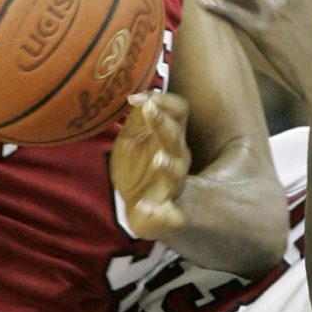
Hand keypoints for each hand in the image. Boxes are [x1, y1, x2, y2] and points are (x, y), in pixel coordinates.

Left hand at [110, 91, 191, 239]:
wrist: (137, 208)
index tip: (136, 98)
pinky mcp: (168, 214)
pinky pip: (170, 214)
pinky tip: (144, 207)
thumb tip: (138, 97)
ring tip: (158, 158)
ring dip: (168, 166)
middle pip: (176, 139)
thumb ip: (137, 119)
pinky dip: (158, 212)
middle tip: (149, 110)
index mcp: (170, 138)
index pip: (179, 111)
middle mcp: (177, 159)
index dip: (163, 100)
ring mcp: (173, 186)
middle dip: (163, 124)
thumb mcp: (131, 139)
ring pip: (176, 174)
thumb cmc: (136, 168)